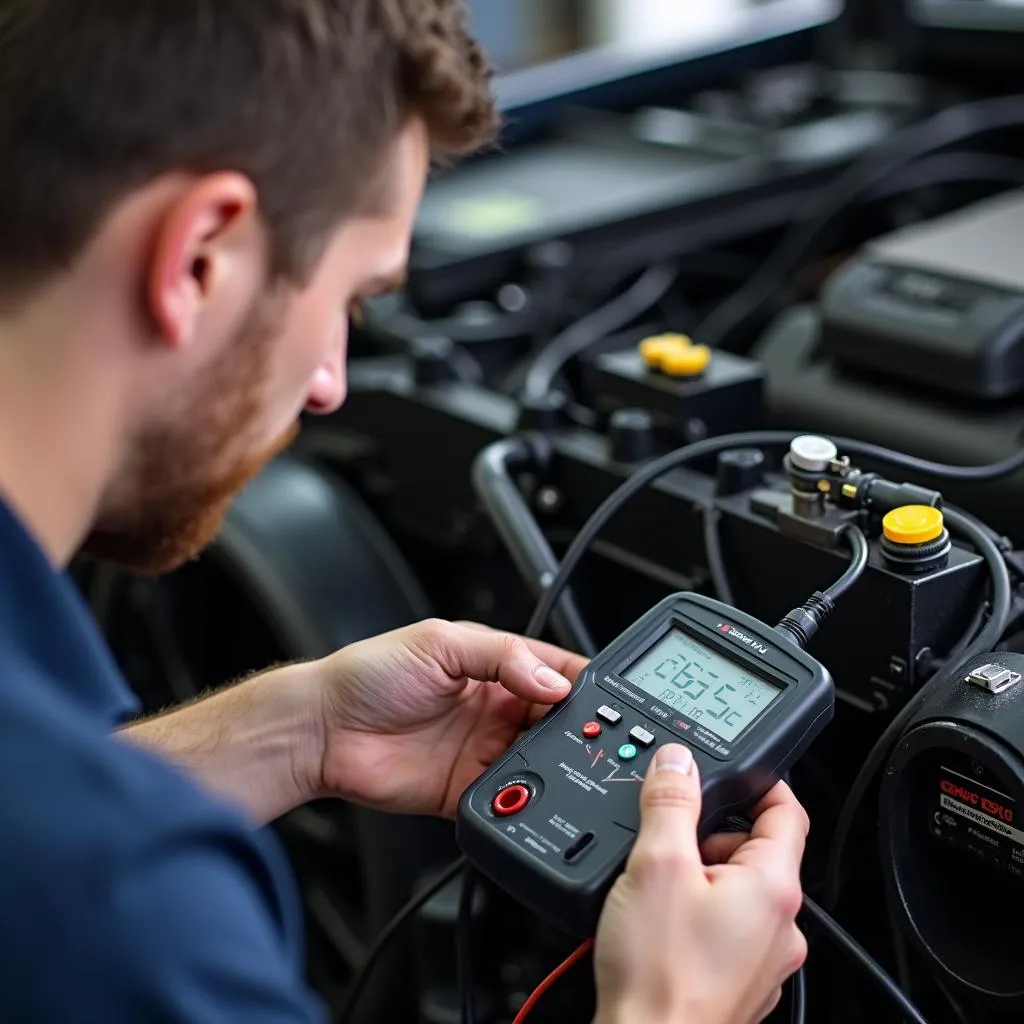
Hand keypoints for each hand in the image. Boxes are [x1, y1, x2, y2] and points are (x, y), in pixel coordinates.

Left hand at [312, 618, 587, 816]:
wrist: (322, 731)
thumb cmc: (368, 674)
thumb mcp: (438, 642)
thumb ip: (501, 656)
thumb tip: (551, 680)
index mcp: (492, 666)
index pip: (553, 671)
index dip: (582, 682)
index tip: (610, 696)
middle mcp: (493, 708)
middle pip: (556, 719)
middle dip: (581, 727)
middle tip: (602, 736)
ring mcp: (482, 750)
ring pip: (541, 761)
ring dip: (557, 764)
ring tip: (569, 764)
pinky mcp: (467, 789)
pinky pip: (509, 798)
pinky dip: (525, 799)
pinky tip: (529, 791)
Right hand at [593, 745, 808, 1023]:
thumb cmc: (661, 977)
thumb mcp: (656, 866)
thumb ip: (670, 804)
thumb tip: (677, 762)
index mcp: (772, 888)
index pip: (787, 811)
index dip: (762, 782)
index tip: (736, 769)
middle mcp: (779, 926)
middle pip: (754, 850)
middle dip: (710, 835)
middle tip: (669, 845)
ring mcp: (761, 960)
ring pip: (736, 891)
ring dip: (700, 877)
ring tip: (658, 893)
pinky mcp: (738, 984)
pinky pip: (725, 928)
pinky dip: (697, 915)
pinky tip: (662, 929)